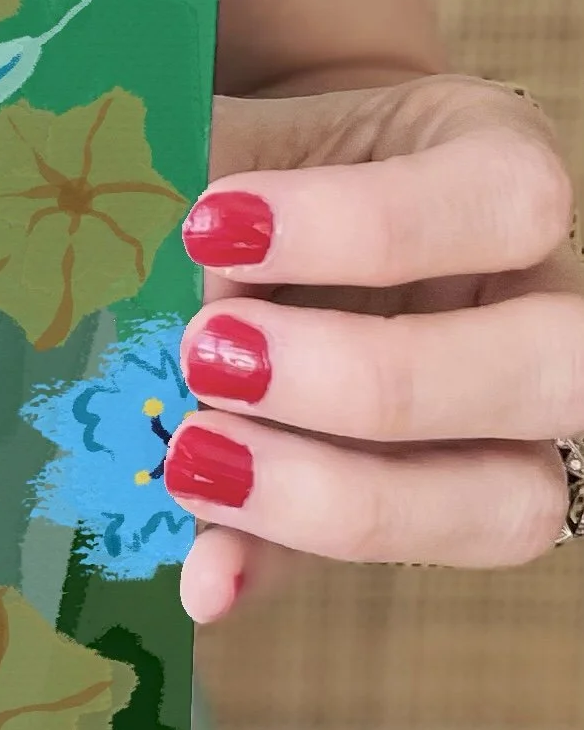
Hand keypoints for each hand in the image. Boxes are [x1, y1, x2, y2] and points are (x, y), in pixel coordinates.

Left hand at [167, 73, 581, 619]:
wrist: (253, 220)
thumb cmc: (258, 173)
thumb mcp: (236, 153)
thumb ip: (210, 212)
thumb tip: (184, 256)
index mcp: (499, 177)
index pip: (509, 202)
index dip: (365, 226)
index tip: (212, 228)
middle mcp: (540, 303)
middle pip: (558, 366)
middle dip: (376, 380)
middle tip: (208, 357)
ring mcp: (510, 423)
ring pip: (514, 501)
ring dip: (343, 498)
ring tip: (194, 461)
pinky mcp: (430, 509)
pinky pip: (385, 563)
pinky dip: (282, 568)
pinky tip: (204, 576)